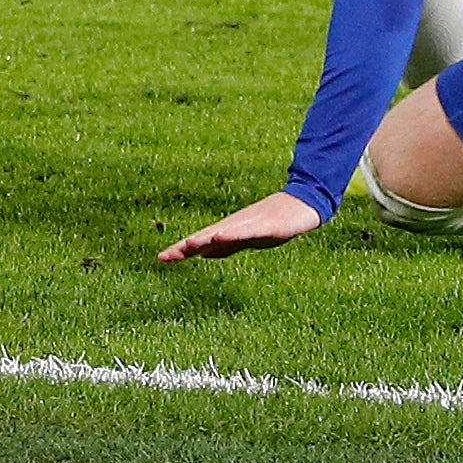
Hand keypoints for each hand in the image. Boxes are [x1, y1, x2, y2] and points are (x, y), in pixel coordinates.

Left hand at [158, 190, 322, 262]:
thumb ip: (225, 245)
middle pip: (206, 237)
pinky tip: (220, 235)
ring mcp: (249, 224)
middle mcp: (234, 226)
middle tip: (166, 255)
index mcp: (228, 232)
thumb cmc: (273, 222)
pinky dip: (232, 233)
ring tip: (188, 244)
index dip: (181, 250)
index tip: (162, 258)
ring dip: (204, 239)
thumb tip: (204, 253)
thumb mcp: (245, 238)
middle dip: (186, 246)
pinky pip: (247, 230)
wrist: (301, 204)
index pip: (200, 242)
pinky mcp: (267, 225)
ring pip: (223, 232)